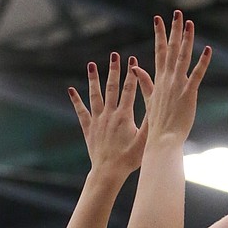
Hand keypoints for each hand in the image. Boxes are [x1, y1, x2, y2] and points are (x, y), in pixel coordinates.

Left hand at [68, 51, 154, 181]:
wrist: (108, 172)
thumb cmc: (129, 159)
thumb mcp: (144, 141)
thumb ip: (149, 123)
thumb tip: (156, 106)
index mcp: (124, 116)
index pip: (129, 90)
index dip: (131, 74)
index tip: (132, 60)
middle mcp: (109, 114)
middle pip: (112, 88)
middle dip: (114, 70)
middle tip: (114, 55)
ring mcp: (97, 120)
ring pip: (95, 95)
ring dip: (93, 79)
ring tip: (91, 65)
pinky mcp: (88, 128)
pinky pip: (81, 111)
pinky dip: (76, 100)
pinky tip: (71, 89)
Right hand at [142, 10, 210, 146]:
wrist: (162, 140)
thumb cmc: (158, 124)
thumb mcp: (149, 100)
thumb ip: (145, 82)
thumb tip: (135, 67)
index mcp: (159, 80)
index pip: (159, 52)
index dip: (160, 34)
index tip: (158, 19)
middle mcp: (167, 79)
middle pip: (171, 49)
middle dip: (173, 30)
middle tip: (177, 13)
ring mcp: (178, 85)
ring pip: (182, 57)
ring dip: (186, 39)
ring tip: (189, 23)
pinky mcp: (188, 93)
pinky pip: (197, 74)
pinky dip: (202, 62)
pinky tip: (208, 49)